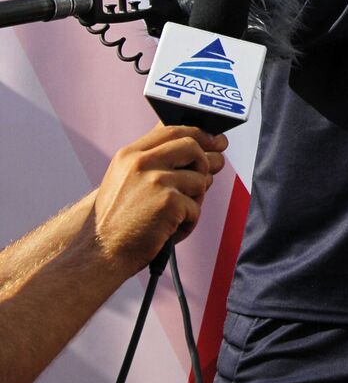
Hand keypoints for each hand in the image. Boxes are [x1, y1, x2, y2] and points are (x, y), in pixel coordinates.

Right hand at [91, 125, 227, 274]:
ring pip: (200, 179)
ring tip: (174, 215)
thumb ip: (154, 158)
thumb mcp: (126, 179)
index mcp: (130, 154)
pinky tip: (171, 230)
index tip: (214, 141)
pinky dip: (189, 222)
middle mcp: (142, 163)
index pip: (172, 130)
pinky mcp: (169, 202)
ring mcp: (156, 181)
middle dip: (206, 163)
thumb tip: (195, 143)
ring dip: (195, 200)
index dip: (199, 134)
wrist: (99, 252)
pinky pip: (196, 207)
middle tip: (206, 178)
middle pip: (193, 148)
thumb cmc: (118, 220)